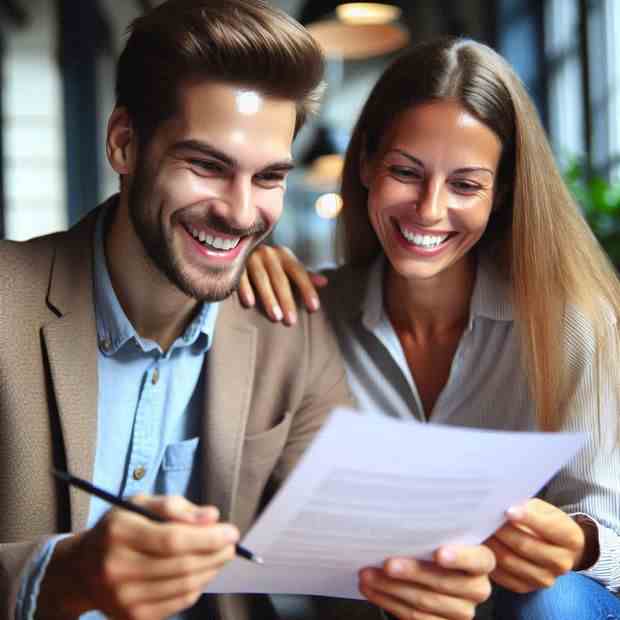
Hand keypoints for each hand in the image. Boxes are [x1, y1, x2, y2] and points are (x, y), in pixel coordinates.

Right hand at [37, 495, 237, 619]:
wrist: (81, 570)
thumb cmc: (120, 528)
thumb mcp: (140, 503)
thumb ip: (175, 506)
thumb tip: (212, 517)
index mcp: (119, 533)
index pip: (173, 540)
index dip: (208, 538)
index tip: (232, 531)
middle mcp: (117, 569)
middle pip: (182, 565)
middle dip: (216, 554)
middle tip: (232, 544)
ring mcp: (123, 598)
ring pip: (184, 586)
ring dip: (211, 570)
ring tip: (220, 556)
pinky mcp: (132, 617)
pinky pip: (178, 603)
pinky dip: (198, 586)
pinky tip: (202, 572)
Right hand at [239, 244, 327, 324]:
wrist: (238, 248)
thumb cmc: (269, 263)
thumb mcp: (287, 266)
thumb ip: (304, 275)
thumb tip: (324, 282)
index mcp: (284, 255)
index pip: (299, 272)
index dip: (307, 289)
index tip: (313, 308)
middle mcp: (269, 254)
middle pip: (280, 279)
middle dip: (286, 300)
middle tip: (291, 321)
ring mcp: (251, 257)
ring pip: (261, 279)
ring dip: (269, 299)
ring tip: (275, 318)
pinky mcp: (235, 262)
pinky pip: (240, 277)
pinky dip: (245, 289)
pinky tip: (249, 304)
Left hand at [358, 545, 494, 619]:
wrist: (429, 576)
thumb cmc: (431, 547)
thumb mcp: (437, 536)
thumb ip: (430, 533)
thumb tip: (399, 520)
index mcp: (482, 561)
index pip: (478, 559)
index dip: (460, 557)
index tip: (439, 553)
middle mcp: (477, 588)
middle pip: (443, 582)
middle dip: (412, 572)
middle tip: (387, 564)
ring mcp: (462, 611)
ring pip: (424, 601)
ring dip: (391, 588)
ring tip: (368, 575)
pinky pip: (415, 617)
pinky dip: (388, 601)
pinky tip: (372, 589)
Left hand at [485, 498, 585, 592]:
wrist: (551, 546)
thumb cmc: (542, 520)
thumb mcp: (542, 508)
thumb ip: (527, 506)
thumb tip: (504, 504)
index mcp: (571, 538)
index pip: (550, 528)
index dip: (528, 518)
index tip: (508, 510)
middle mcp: (562, 562)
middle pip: (526, 546)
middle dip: (502, 531)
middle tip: (483, 518)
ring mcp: (545, 578)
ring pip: (511, 561)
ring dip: (492, 544)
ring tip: (479, 530)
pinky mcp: (526, 587)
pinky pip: (503, 575)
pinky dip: (489, 560)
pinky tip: (480, 546)